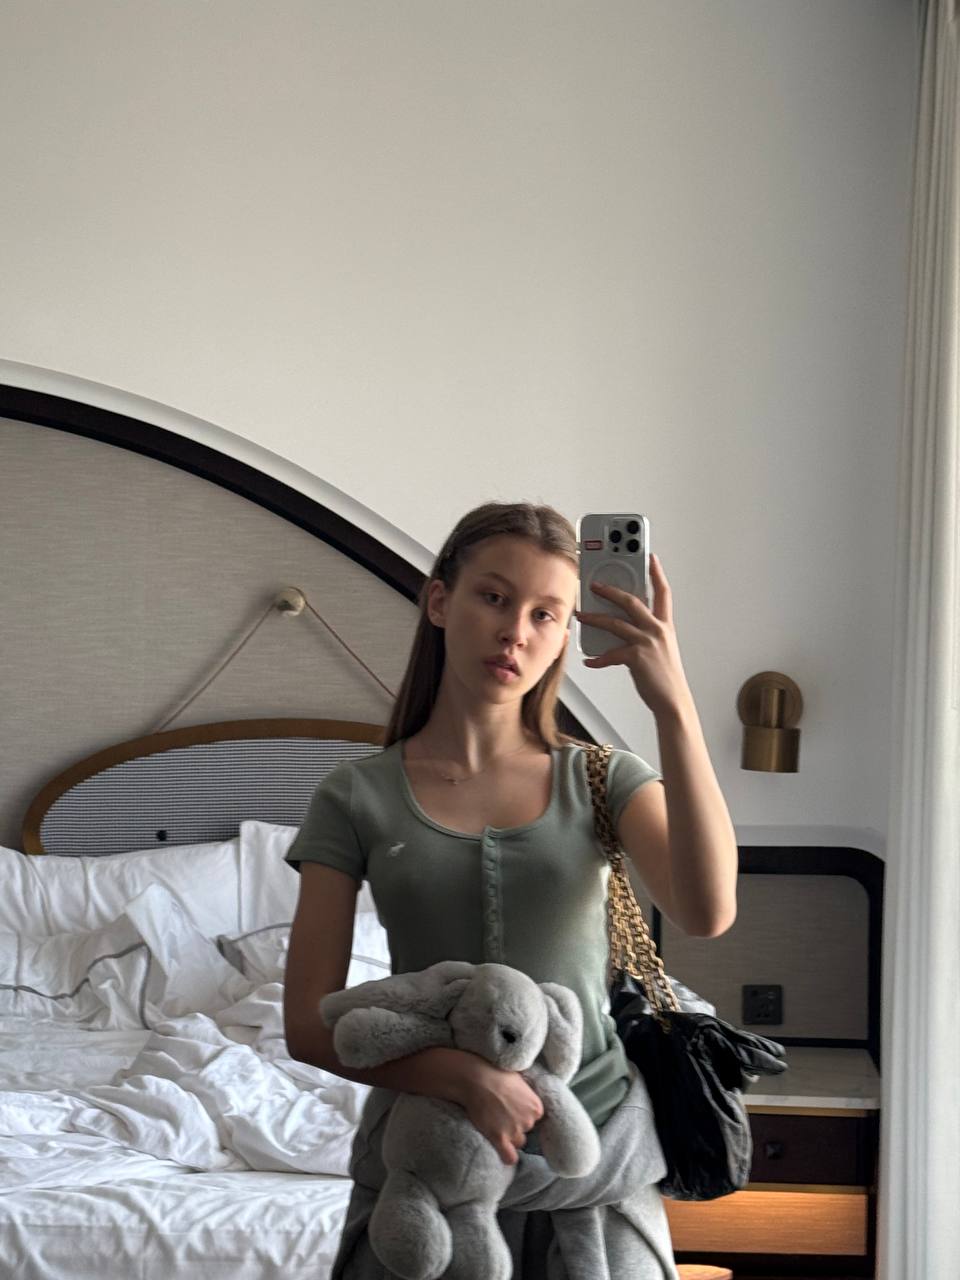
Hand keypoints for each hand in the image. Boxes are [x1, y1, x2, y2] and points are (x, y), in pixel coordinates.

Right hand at [458, 1061, 544, 1166]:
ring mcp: (514, 1131)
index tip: (513, 1110)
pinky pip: (509, 1157)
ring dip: (510, 1137)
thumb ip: (526, 1093)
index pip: (535, 1119)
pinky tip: (503, 1151)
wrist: (478, 1078)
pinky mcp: (499, 1138)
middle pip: (526, 1131)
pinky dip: (507, 1156)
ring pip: (518, 1142)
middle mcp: (529, 1121)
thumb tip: (524, 1095)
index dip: (523, 1115)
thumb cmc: (497, 1073)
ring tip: (497, 1126)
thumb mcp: (519, 1080)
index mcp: (536, 1107)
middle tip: (502, 1115)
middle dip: (516, 1125)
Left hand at [574, 552, 691, 716]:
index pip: (663, 593)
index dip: (656, 573)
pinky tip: (590, 661)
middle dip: (611, 590)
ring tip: (581, 616)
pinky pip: (611, 654)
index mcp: (665, 626)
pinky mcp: (637, 657)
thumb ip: (646, 634)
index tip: (650, 557)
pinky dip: (598, 658)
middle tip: (595, 584)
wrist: (673, 700)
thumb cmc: (664, 677)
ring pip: (615, 623)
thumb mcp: (660, 649)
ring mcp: (648, 642)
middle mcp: (658, 630)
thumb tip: (621, 626)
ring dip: (594, 619)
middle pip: (631, 601)